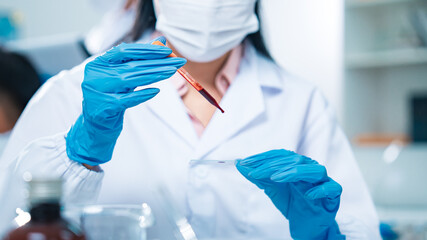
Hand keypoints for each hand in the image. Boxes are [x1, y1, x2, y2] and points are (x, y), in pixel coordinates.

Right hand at [66, 37, 185, 165]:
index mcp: (99, 63)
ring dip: (154, 75)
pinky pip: (126, 99)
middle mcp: (96, 75)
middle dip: (158, 63)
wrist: (96, 125)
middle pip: (131, 65)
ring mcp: (98, 91)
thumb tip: (162, 41)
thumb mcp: (125, 76)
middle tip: (178, 62)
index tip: (167, 50)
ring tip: (171, 71)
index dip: (147, 49)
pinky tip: (156, 91)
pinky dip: (142, 94)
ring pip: (130, 80)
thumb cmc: (113, 96)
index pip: (125, 50)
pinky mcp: (104, 107)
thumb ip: (141, 59)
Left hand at [236, 149, 344, 239]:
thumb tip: (239, 163)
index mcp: (298, 165)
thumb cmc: (292, 203)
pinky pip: (332, 188)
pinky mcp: (333, 198)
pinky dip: (321, 189)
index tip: (245, 163)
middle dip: (273, 166)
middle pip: (296, 160)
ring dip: (295, 172)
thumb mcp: (271, 189)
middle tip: (255, 173)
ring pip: (316, 170)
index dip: (264, 157)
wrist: (305, 226)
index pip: (281, 155)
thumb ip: (258, 176)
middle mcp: (311, 170)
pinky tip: (307, 194)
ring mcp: (323, 183)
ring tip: (276, 178)